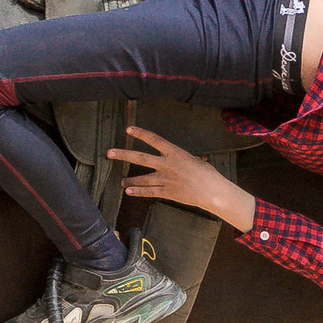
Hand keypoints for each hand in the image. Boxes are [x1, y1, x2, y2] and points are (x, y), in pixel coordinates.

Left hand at [110, 126, 256, 230]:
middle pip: (140, 158)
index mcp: (175, 153)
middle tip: (109, 153)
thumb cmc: (208, 175)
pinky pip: (149, 192)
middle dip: (123, 155)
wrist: (213, 192)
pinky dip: (138, 191)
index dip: (140, 134)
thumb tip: (189, 160)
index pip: (154, 140)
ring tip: (121, 180)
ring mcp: (165, 179)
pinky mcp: (167, 192)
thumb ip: (186, 160)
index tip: (128, 130)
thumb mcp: (196, 161)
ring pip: (142, 178)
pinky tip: (128, 191)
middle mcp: (167, 165)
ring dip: (130, 179)